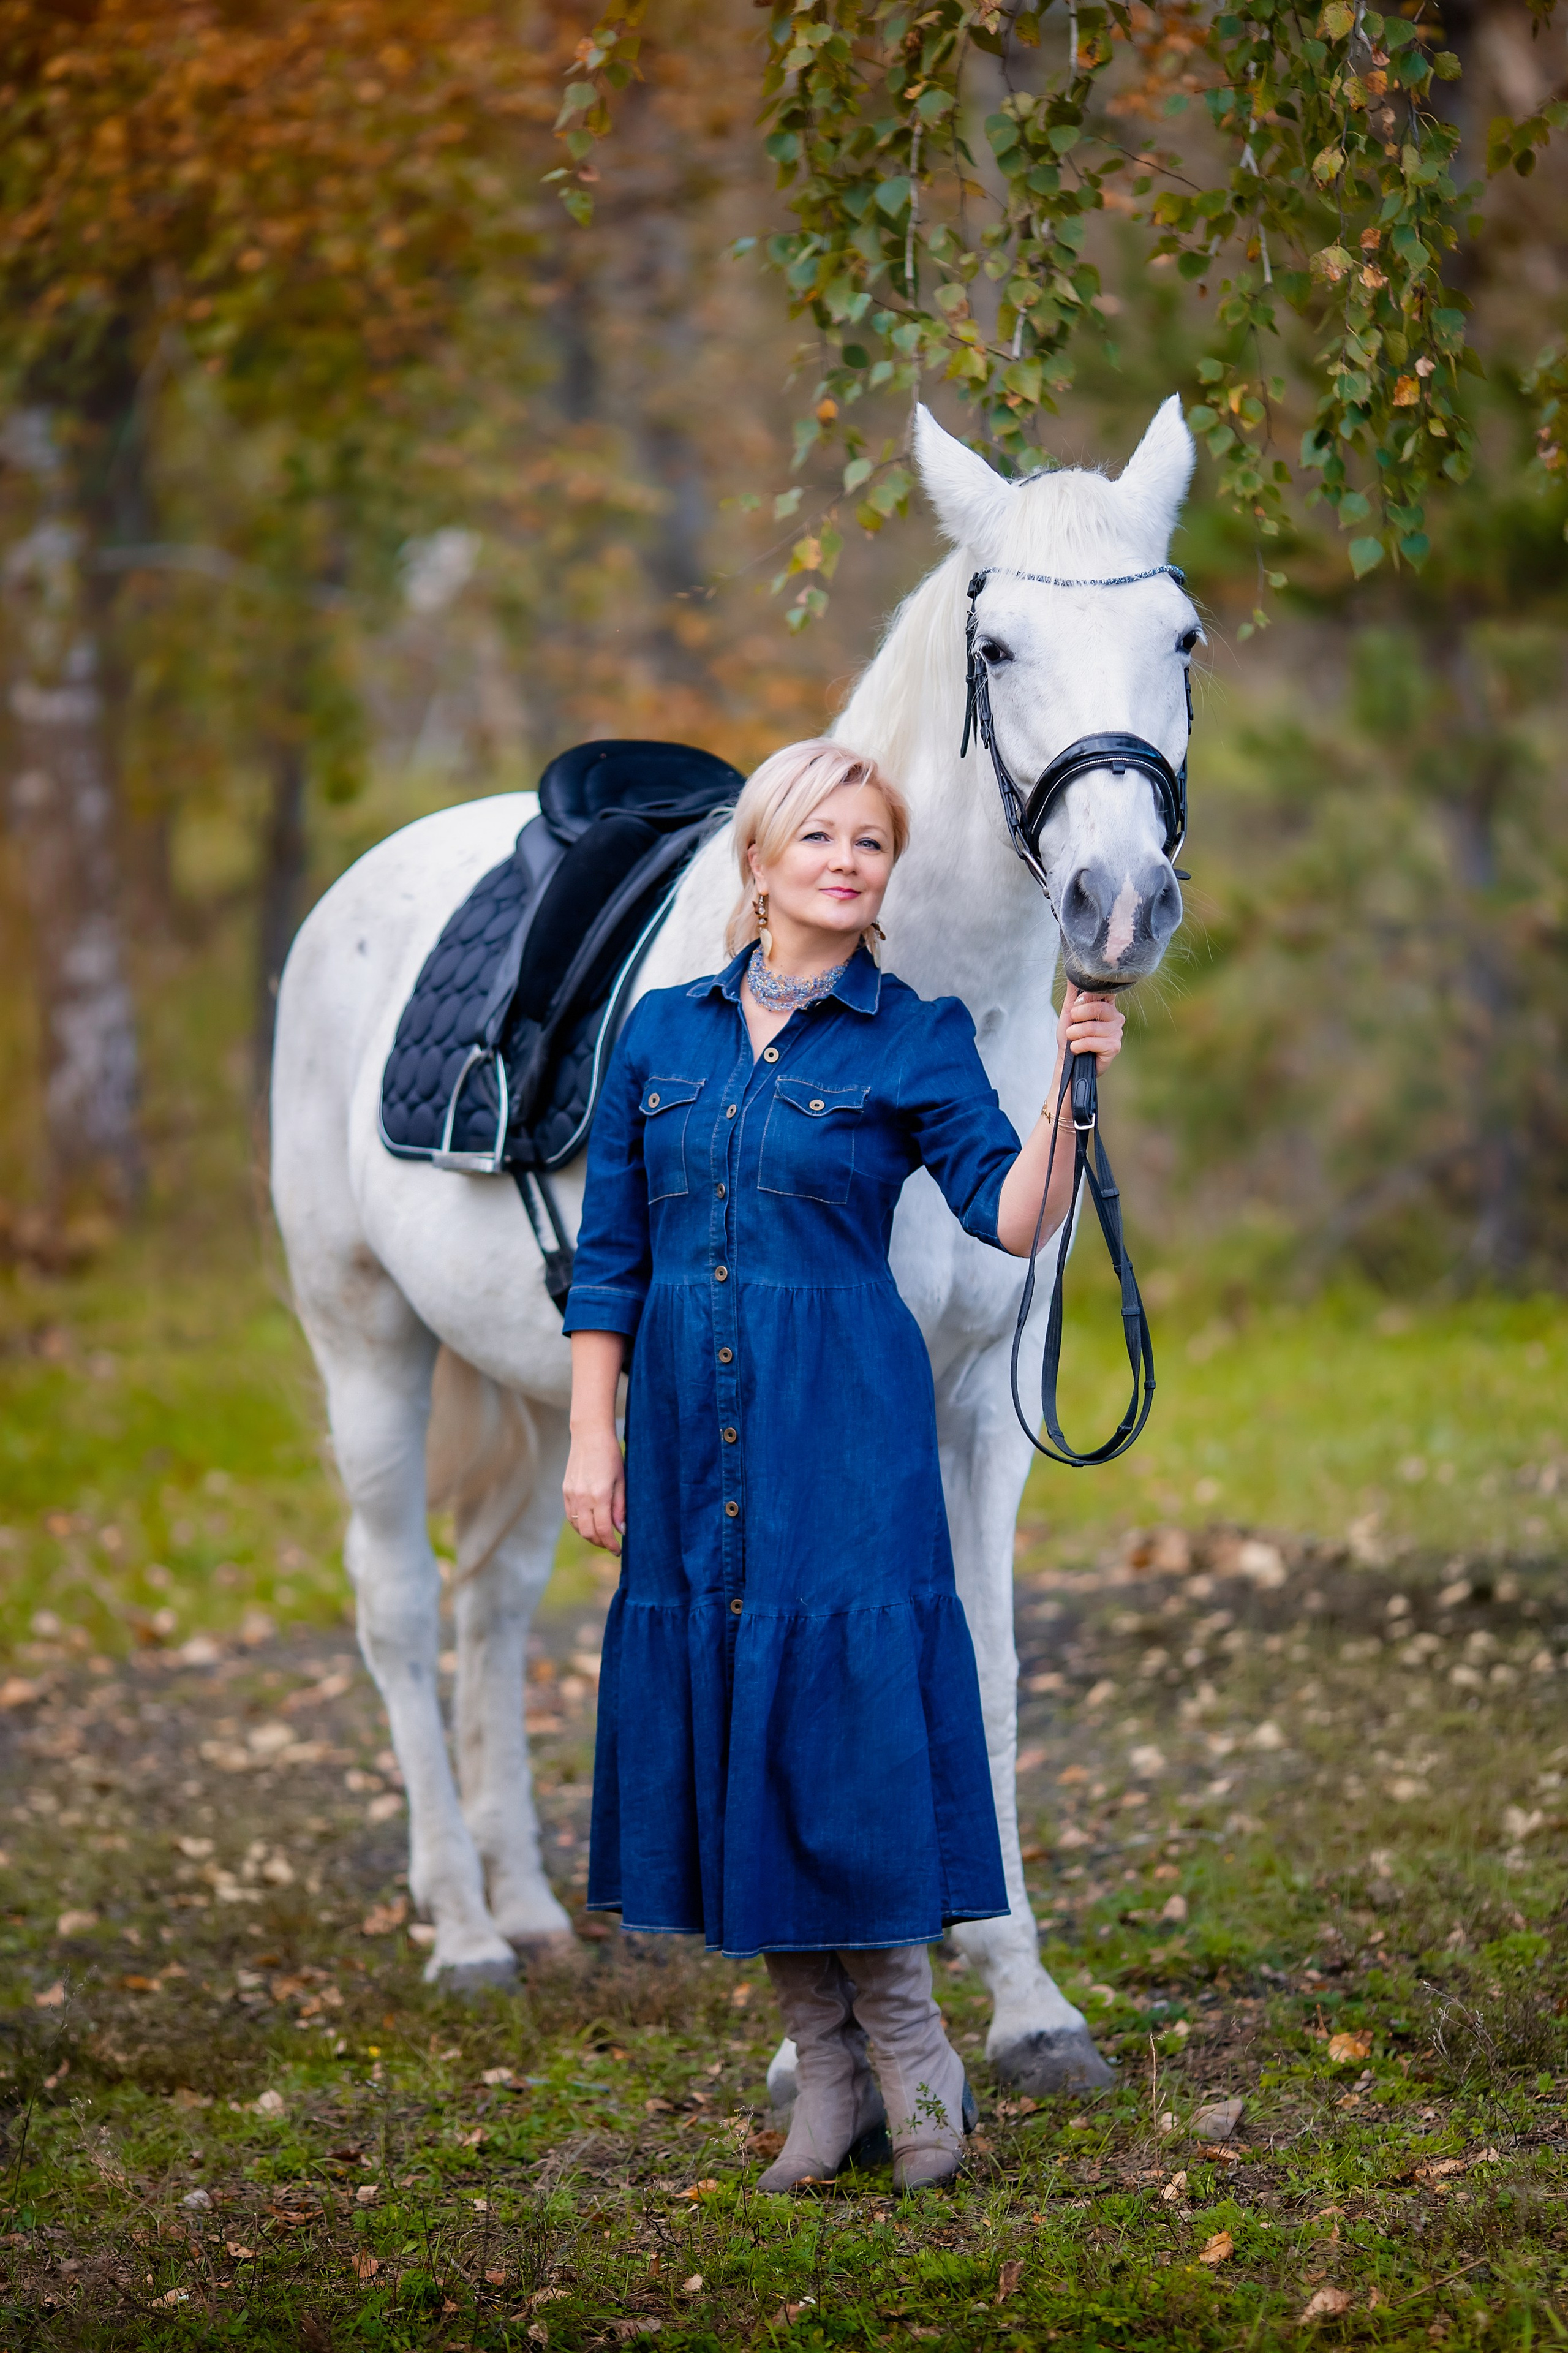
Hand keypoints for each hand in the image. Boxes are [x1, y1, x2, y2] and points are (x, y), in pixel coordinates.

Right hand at [563, 1426, 625, 1553]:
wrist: (590, 1436)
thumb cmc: (611, 1456)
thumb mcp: (622, 1481)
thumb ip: (620, 1507)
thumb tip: (621, 1530)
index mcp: (600, 1495)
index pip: (603, 1530)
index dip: (611, 1544)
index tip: (618, 1550)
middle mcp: (583, 1497)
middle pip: (589, 1533)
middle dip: (601, 1543)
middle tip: (611, 1546)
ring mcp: (571, 1495)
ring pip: (578, 1527)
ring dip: (590, 1536)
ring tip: (602, 1537)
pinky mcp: (565, 1491)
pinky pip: (571, 1516)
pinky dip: (580, 1525)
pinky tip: (590, 1524)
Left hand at [1057, 982, 1124, 1074]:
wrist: (1069, 1060)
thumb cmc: (1071, 1035)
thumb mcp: (1069, 1011)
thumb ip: (1074, 992)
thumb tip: (1074, 972)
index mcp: (1107, 1005)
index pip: (1104, 992)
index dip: (1086, 998)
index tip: (1075, 1006)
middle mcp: (1116, 1017)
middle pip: (1098, 1008)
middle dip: (1077, 1016)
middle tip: (1071, 1024)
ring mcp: (1117, 1032)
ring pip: (1091, 1027)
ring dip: (1074, 1034)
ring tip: (1072, 1038)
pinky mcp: (1114, 1047)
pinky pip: (1092, 1042)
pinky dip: (1078, 1046)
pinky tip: (1077, 1049)